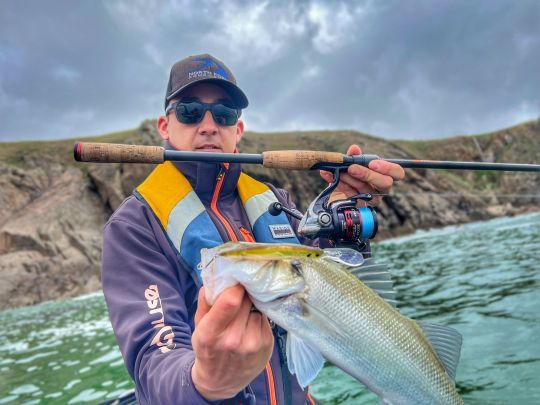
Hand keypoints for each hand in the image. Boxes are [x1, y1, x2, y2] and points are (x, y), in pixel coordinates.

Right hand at [191, 285, 273, 399]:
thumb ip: (205, 303)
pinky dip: (259, 316)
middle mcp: (234, 339)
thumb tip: (214, 279)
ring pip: (258, 307)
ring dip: (252, 304)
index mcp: (211, 333)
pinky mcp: (267, 344)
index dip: (236, 286)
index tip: (235, 280)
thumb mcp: (199, 326)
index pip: (231, 300)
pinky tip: (251, 322)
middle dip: (244, 292)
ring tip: (245, 311)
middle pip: (246, 300)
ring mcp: (253, 343)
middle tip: (241, 290)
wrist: (220, 381)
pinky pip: (265, 318)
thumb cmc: (208, 349)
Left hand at [320, 144, 404, 205]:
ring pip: (365, 189)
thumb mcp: (352, 163)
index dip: (388, 168)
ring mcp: (371, 199)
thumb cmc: (351, 175)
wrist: (336, 191)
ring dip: (350, 179)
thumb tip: (354, 149)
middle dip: (368, 174)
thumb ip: (354, 156)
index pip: (398, 173)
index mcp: (385, 175)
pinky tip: (330, 177)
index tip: (373, 163)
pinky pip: (351, 196)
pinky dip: (340, 185)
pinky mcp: (359, 206)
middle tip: (351, 168)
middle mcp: (381, 189)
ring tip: (339, 172)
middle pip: (385, 183)